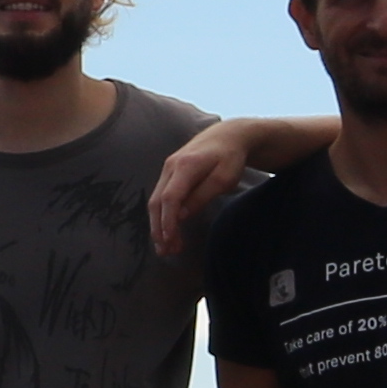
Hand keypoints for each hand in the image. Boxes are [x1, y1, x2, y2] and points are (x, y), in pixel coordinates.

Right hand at [141, 120, 267, 258]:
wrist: (228, 135)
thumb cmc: (230, 157)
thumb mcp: (224, 178)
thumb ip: (202, 195)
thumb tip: (182, 215)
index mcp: (185, 166)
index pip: (169, 198)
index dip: (167, 222)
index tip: (170, 241)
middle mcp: (171, 166)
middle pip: (157, 201)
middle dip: (159, 228)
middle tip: (166, 251)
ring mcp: (168, 168)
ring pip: (156, 200)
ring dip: (158, 224)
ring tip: (166, 247)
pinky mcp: (170, 173)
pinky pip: (161, 196)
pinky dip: (162, 215)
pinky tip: (167, 230)